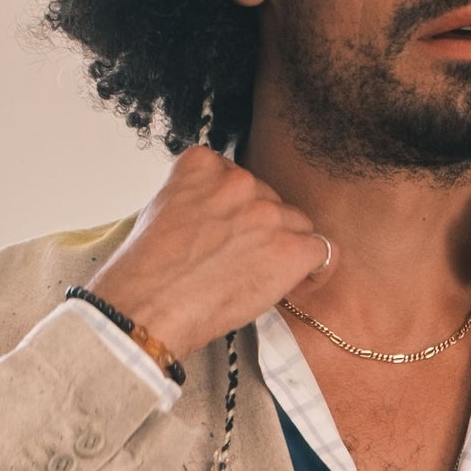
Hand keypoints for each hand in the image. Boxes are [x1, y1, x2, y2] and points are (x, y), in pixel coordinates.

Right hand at [89, 147, 326, 360]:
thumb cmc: (147, 272)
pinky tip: (288, 284)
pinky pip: (322, 251)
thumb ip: (199, 200)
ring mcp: (267, 213)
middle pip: (271, 201)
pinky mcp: (290, 247)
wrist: (148, 306)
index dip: (238, 212)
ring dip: (284, 249)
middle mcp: (239, 180)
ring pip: (297, 225)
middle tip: (236, 263)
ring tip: (252, 278)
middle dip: (261, 231)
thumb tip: (224, 219)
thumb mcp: (163, 210)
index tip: (227, 235)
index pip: (240, 179)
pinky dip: (310, 271)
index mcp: (203, 164)